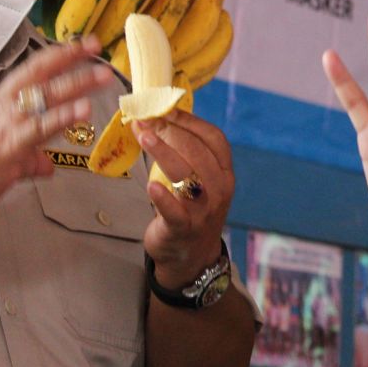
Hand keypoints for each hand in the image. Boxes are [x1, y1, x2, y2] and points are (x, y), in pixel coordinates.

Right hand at [0, 38, 115, 214]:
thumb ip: (29, 156)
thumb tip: (46, 165)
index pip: (31, 71)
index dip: (57, 56)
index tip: (81, 45)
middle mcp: (4, 107)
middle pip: (40, 75)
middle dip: (70, 60)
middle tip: (96, 47)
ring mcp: (8, 124)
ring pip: (46, 97)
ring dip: (76, 84)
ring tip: (101, 75)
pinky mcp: (11, 146)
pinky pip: (41, 126)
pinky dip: (64, 116)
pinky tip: (83, 109)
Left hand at [134, 110, 233, 282]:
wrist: (190, 257)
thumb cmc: (190, 209)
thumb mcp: (200, 180)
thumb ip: (188, 155)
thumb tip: (161, 118)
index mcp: (224, 173)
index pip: (214, 138)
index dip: (190, 121)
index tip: (165, 109)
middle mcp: (219, 189)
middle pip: (199, 152)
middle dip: (171, 131)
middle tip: (146, 120)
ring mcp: (202, 210)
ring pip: (187, 175)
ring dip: (164, 151)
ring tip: (143, 135)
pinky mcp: (182, 229)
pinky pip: (175, 211)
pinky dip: (163, 197)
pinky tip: (150, 185)